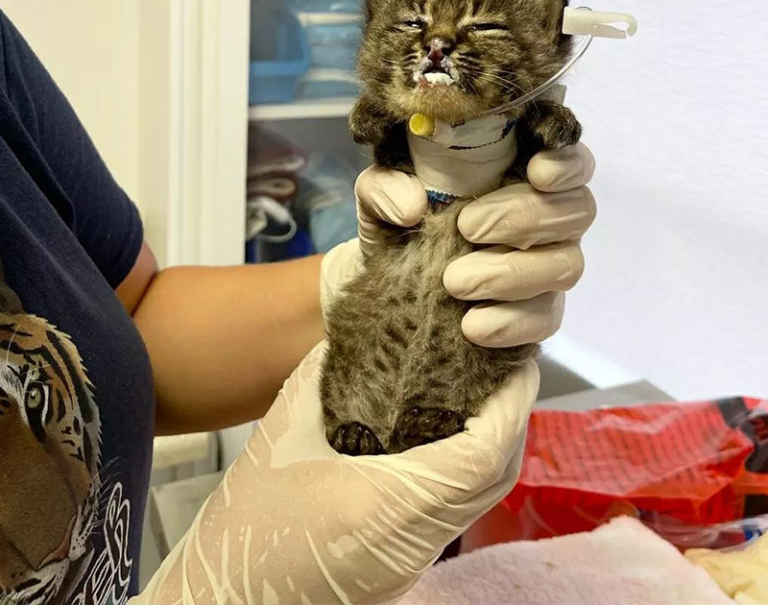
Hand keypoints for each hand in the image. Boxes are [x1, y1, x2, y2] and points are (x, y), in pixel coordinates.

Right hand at [134, 343, 538, 603]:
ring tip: (485, 388)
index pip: (484, 454)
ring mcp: (417, 558)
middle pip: (497, 475)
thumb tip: (356, 329)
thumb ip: (323, 374)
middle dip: (511, 414)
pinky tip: (453, 429)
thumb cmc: (247, 525)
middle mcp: (416, 541)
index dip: (510, 404)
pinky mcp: (409, 562)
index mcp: (388, 507)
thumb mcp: (281, 435)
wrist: (231, 597)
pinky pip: (461, 506)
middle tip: (504, 365)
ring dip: (495, 438)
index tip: (514, 360)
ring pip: (484, 494)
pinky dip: (471, 462)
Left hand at [322, 143, 595, 345]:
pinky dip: (510, 322)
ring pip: (566, 265)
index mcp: (519, 174)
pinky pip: (545, 319)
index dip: (567, 164)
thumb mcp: (378, 197)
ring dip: (512, 273)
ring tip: (455, 282)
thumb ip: (386, 187)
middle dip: (524, 217)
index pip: (572, 160)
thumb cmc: (397, 222)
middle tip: (467, 228)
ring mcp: (548, 266)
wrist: (386, 282)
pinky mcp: (537, 313)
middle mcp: (547, 217)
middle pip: (577, 210)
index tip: (535, 172)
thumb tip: (412, 205)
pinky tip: (472, 325)